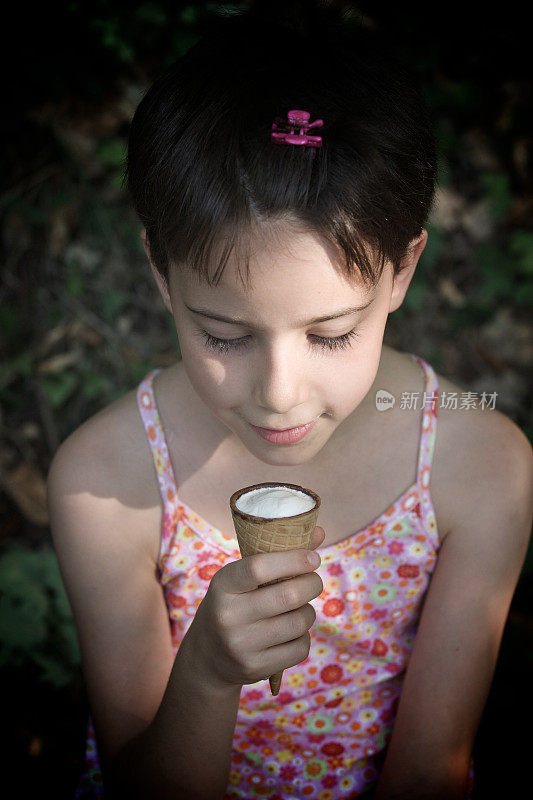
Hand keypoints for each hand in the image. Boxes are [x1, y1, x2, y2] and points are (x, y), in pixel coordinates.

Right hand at [184, 526, 325, 689]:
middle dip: (312, 584)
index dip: (293, 559)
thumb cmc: (234, 603)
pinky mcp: (255, 668)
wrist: (207, 656)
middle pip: (288, 596)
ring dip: (309, 611)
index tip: (313, 558)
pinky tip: (292, 632)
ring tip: (300, 607)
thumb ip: (278, 555)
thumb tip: (320, 530)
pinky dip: (304, 637)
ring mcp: (241, 645)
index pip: (260, 567)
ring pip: (299, 622)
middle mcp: (228, 615)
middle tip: (314, 581)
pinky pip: (300, 648)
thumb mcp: (242, 578)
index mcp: (223, 585)